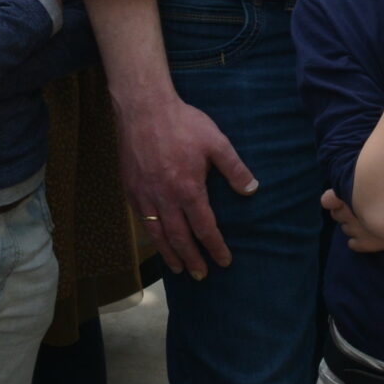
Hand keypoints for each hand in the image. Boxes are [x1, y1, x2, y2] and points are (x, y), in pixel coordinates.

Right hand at [116, 89, 257, 279]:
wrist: (143, 109)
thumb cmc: (183, 123)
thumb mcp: (216, 142)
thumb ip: (234, 168)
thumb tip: (252, 190)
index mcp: (188, 189)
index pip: (204, 228)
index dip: (215, 247)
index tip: (224, 261)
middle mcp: (165, 199)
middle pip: (180, 238)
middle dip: (192, 259)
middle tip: (201, 275)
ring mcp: (145, 196)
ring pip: (157, 234)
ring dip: (170, 254)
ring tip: (179, 269)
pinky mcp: (131, 189)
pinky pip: (142, 220)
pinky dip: (151, 236)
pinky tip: (157, 241)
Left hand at [321, 187, 383, 252]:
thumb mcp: (382, 184)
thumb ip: (360, 185)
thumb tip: (337, 192)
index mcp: (353, 199)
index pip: (329, 199)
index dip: (336, 198)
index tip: (348, 196)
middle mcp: (351, 216)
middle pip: (336, 215)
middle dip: (343, 211)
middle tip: (359, 208)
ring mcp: (358, 232)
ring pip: (345, 229)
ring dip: (352, 225)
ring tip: (368, 220)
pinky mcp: (365, 245)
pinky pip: (352, 244)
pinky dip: (357, 240)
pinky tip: (369, 234)